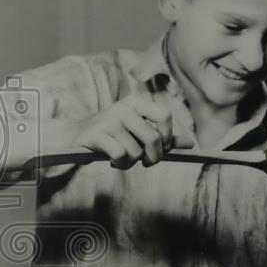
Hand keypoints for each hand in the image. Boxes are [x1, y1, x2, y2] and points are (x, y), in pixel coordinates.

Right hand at [74, 92, 191, 168]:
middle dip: (154, 157)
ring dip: (132, 162)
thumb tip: (190, 145)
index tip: (163, 148)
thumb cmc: (114, 135)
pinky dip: (120, 164)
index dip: (168, 136)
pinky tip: (113, 161)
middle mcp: (123, 108)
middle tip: (147, 162)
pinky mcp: (97, 135)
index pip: (165, 116)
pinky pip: (121, 156)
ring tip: (123, 159)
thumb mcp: (138, 131)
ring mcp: (109, 120)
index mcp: (136, 103)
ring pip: (136, 151)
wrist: (76, 135)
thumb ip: (163, 137)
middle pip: (153, 138)